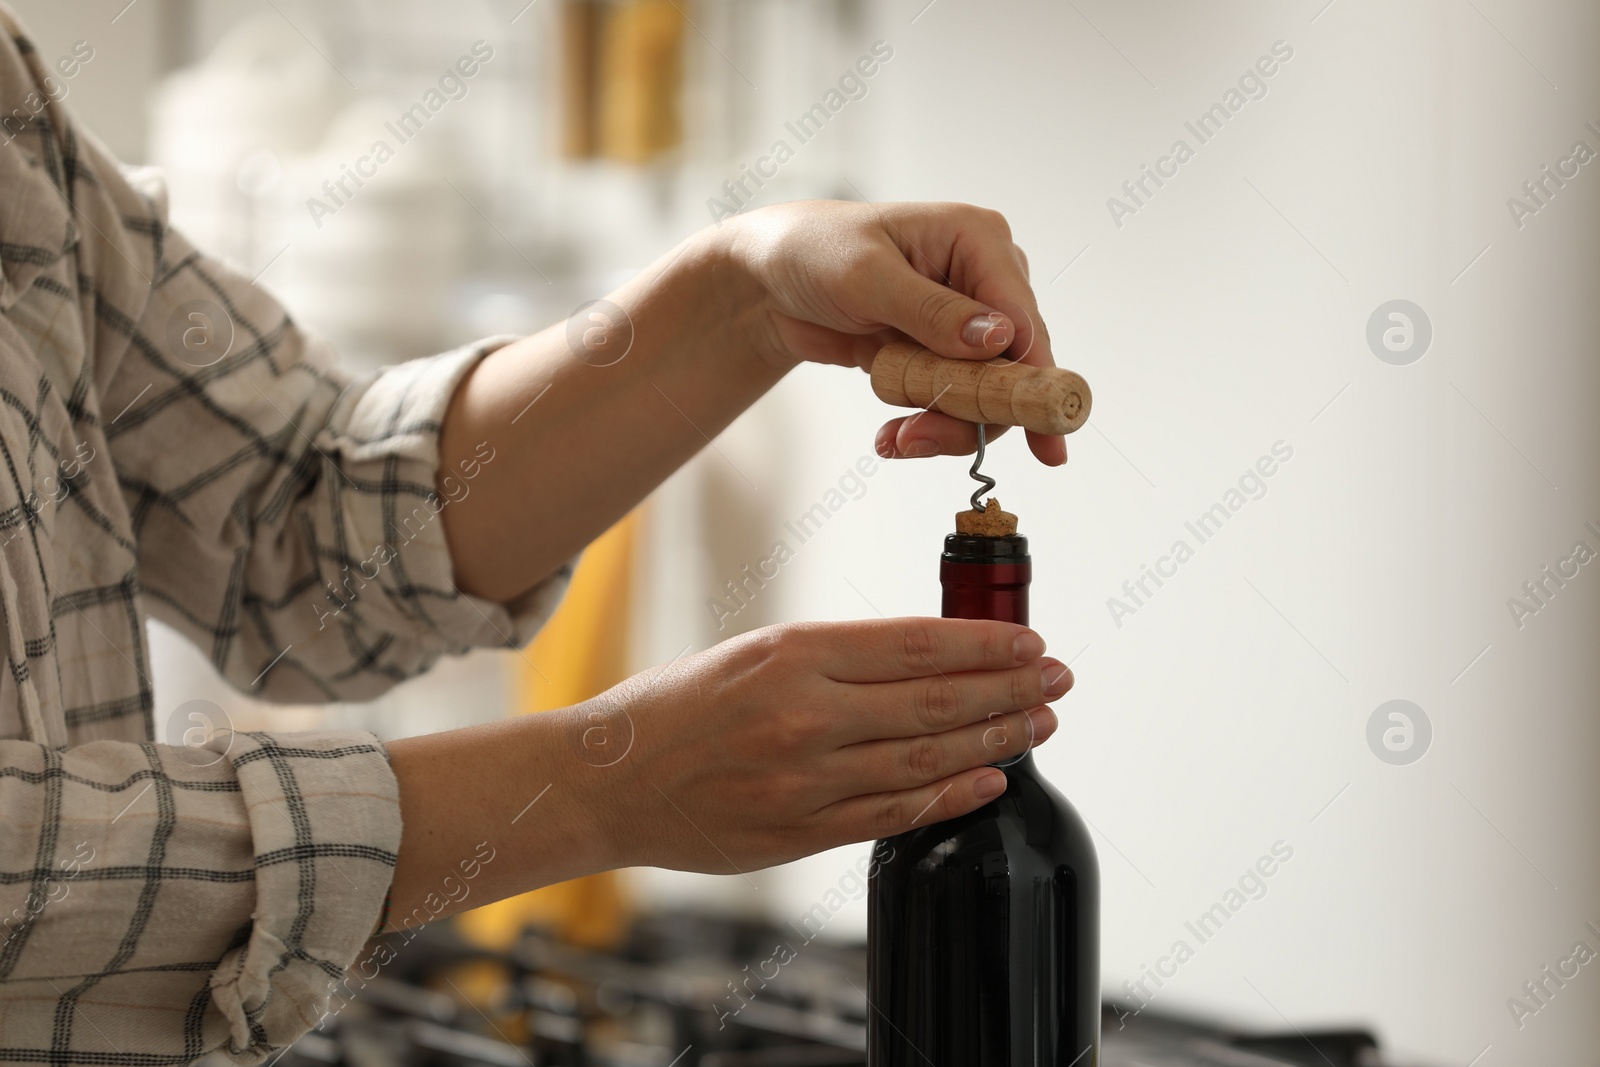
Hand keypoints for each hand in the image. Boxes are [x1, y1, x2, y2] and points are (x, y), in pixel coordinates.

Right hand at [575, 617, 1072, 873]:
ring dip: (996, 741)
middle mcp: (805, 714)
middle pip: (936, 701)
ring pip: (926, 760)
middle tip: (1058, 680)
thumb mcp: (752, 652)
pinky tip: (989, 781)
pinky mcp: (798, 834)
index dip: (986, 643)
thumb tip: (924, 660)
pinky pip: (892, 815)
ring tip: (1039, 724)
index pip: (916, 643)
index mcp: (792, 654)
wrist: (607, 779)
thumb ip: (833, 660)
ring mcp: (804, 781)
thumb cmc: (677, 708)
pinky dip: (949, 798)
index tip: (1032, 640)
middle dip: (1010, 689)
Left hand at [725, 200, 1064, 465]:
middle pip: (1013, 367)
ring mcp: (963, 322)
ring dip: (943, 426)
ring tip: (896, 439)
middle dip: (973, 413)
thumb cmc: (813, 251)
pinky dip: (925, 426)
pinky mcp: (939, 355)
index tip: (1040, 430)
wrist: (769, 280)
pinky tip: (892, 436)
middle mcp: (983, 280)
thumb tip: (1000, 339)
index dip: (1033, 378)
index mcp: (979, 242)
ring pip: (985, 396)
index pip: (1023, 319)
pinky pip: (952, 404)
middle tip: (918, 438)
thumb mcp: (866, 276)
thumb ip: (932, 311)